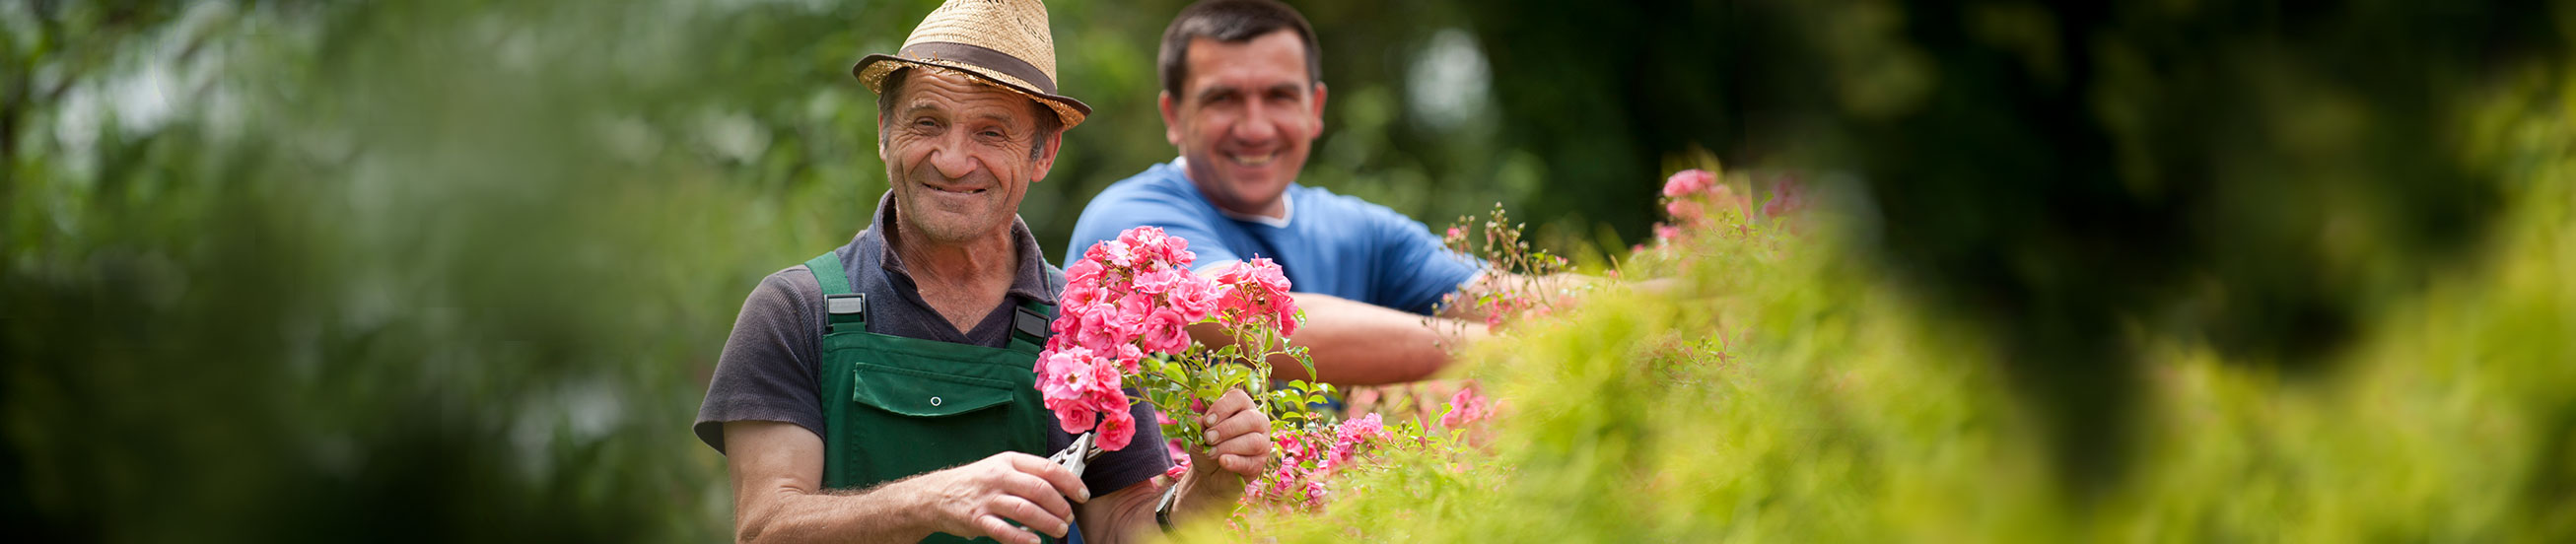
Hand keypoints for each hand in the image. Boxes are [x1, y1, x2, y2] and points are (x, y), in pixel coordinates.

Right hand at [904, 452, 1089, 543]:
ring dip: (1047, 522)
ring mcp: (987, 498)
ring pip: (1025, 509)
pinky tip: (1035, 542)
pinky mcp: (977, 518)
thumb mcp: (1000, 468)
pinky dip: (1022, 538)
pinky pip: (1003, 530)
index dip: (1069, 482)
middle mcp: (999, 476)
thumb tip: (1061, 487)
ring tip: (1059, 530)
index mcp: (1009, 461)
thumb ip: (1027, 475)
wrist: (935, 495)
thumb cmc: (974, 483)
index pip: (1047, 468)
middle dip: (1060, 505)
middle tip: (1068, 517)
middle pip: (1039, 489)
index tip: (1082, 494)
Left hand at [1197, 388, 1272, 476]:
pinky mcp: (1259, 463)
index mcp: (1242, 407)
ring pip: (1253, 441)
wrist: (1209, 473)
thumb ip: (1200, 426)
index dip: (1223, 407)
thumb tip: (1198, 421)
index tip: (1207, 421)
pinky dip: (1234, 462)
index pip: (1239, 398)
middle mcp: (1258, 422)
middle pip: (1251, 419)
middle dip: (1226, 429)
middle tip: (1208, 438)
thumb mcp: (1200, 434)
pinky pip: (1251, 462)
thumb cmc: (1208, 446)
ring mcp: (1262, 443)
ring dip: (1228, 446)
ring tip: (1210, 453)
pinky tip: (1222, 461)